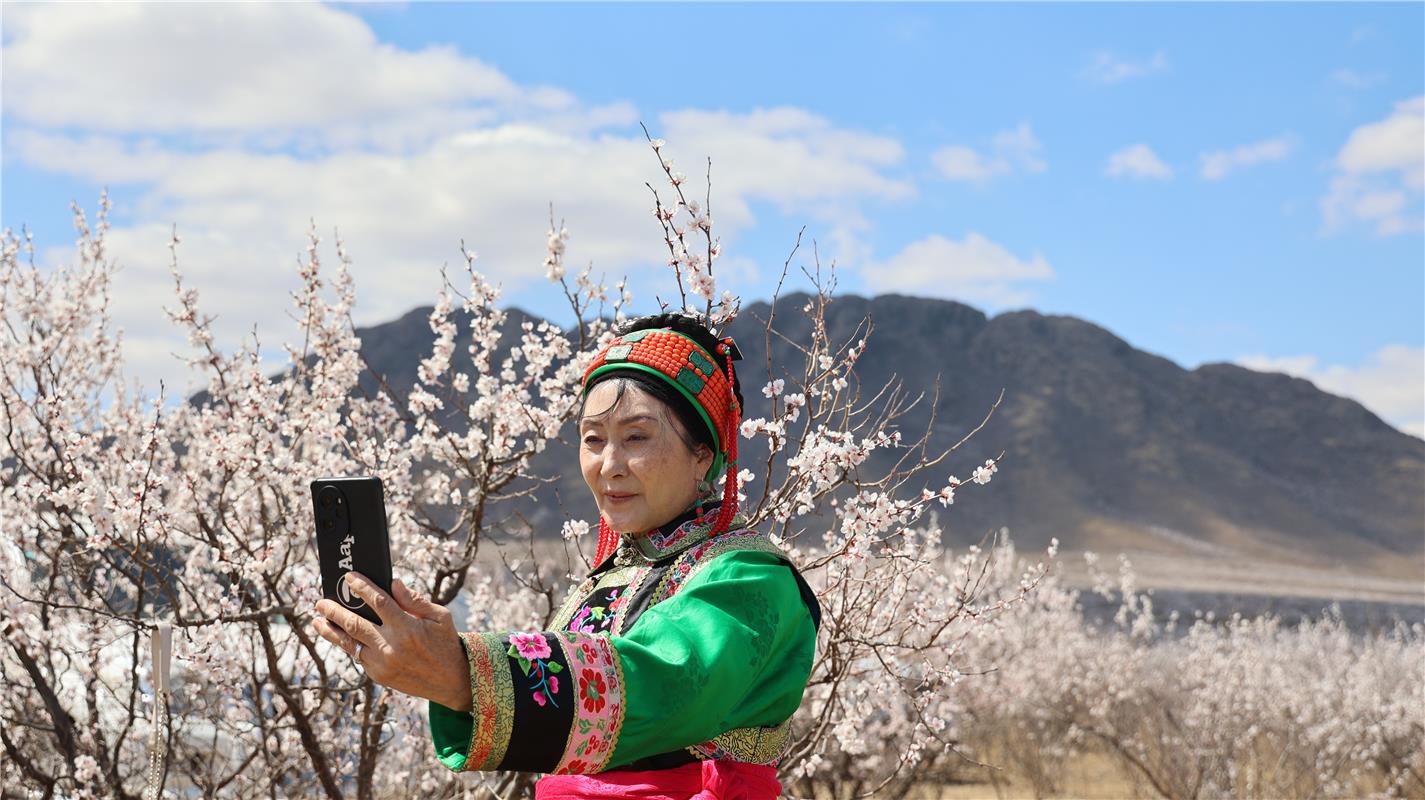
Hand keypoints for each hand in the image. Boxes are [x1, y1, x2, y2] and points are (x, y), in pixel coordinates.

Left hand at [311, 574, 471, 711]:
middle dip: (334, 611)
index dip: (362, 587)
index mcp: (408, 628)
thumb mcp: (440, 617)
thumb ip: (415, 600)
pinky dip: (348, 645)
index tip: (349, 577)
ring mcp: (382, 663)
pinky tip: (339, 636)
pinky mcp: (378, 675)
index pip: (378, 602)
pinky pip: (359, 656)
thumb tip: (393, 583)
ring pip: (349, 643)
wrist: (451, 681)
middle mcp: (392, 646)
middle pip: (355, 624)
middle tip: (320, 602)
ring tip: (317, 620)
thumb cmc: (446, 643)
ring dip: (331, 631)